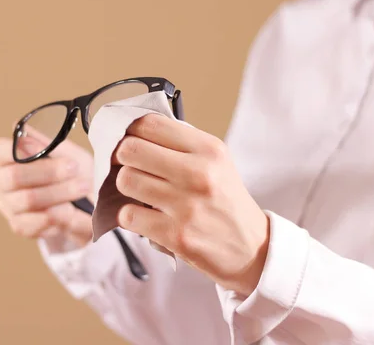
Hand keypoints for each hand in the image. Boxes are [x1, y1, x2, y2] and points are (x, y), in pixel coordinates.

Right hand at [0, 126, 93, 247]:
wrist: (86, 204)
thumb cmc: (72, 172)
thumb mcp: (66, 152)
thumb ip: (46, 141)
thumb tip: (22, 128)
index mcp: (5, 157)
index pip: (0, 150)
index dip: (21, 149)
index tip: (45, 148)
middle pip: (14, 176)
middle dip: (48, 172)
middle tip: (74, 168)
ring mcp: (7, 205)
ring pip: (27, 200)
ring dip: (59, 193)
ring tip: (81, 188)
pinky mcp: (19, 226)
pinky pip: (33, 223)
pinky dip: (55, 215)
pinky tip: (70, 210)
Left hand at [112, 114, 269, 295]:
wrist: (252, 249)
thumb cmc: (225, 201)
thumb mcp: (216, 162)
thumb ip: (180, 144)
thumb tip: (134, 131)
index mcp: (208, 149)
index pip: (150, 124)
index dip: (129, 130)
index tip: (127, 139)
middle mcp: (198, 174)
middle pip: (130, 150)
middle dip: (121, 157)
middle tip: (127, 165)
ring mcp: (186, 206)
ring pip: (125, 181)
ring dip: (125, 187)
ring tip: (138, 192)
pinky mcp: (175, 235)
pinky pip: (128, 215)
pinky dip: (130, 216)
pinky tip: (143, 216)